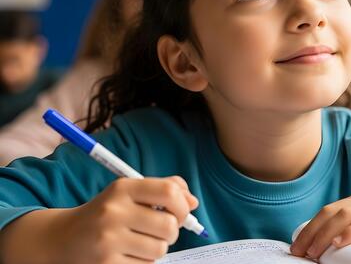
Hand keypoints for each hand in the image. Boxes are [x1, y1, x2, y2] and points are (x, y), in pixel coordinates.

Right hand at [0, 176, 198, 263]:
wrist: (63, 238)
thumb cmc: (107, 213)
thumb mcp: (129, 193)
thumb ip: (163, 189)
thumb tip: (193, 202)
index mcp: (122, 188)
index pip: (169, 192)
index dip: (183, 205)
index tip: (181, 212)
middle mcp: (114, 211)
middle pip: (169, 225)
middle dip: (172, 231)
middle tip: (160, 230)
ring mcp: (108, 240)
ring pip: (160, 249)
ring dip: (157, 248)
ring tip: (141, 242)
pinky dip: (143, 261)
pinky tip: (128, 254)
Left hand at [289, 188, 350, 259]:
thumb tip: (339, 247)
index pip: (329, 211)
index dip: (310, 228)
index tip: (297, 247)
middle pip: (330, 212)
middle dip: (309, 233)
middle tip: (296, 253)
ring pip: (344, 217)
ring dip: (323, 236)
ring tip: (311, 254)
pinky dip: (350, 233)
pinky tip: (338, 244)